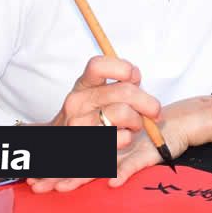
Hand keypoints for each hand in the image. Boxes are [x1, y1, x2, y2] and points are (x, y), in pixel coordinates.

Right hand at [26, 56, 163, 192]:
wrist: (57, 147)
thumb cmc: (84, 119)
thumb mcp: (92, 96)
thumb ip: (114, 85)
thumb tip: (136, 76)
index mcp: (81, 85)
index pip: (98, 65)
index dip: (122, 67)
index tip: (135, 77)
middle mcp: (78, 103)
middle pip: (124, 91)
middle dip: (148, 102)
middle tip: (154, 111)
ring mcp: (80, 125)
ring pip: (124, 114)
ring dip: (138, 122)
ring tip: (135, 126)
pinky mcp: (87, 146)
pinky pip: (122, 138)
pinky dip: (129, 138)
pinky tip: (123, 138)